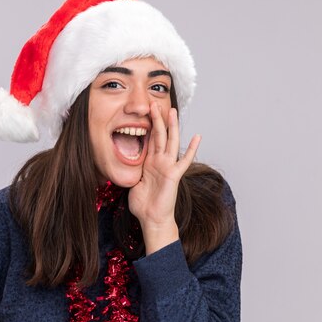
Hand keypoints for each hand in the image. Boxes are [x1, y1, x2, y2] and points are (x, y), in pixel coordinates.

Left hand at [128, 102, 200, 254]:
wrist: (151, 219)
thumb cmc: (143, 205)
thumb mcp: (133, 182)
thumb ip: (132, 170)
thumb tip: (124, 164)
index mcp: (149, 162)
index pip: (150, 139)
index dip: (148, 125)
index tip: (146, 110)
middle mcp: (160, 162)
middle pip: (160, 135)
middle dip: (157, 119)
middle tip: (155, 102)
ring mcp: (168, 167)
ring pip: (170, 142)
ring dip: (171, 126)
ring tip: (172, 111)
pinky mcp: (174, 175)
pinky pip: (184, 160)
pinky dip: (191, 149)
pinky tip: (198, 137)